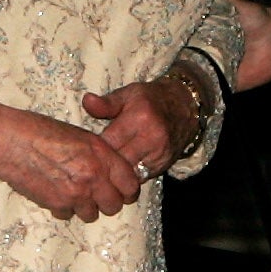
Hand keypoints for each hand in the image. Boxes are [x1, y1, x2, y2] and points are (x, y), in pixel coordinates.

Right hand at [0, 86, 139, 221]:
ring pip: (93, 215)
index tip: (121, 189)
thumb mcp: (79, 135)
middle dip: (108, 202)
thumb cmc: (41, 132)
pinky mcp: (57, 205)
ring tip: (74, 193)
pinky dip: (64, 208)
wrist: (11, 142)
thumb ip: (100, 155)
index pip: (130, 184)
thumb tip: (110, 172)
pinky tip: (56, 193)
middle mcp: (93, 176)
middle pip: (115, 205)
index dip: (127, 189)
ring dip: (86, 207)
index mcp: (101, 155)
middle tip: (98, 195)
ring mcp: (75, 193)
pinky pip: (68, 215)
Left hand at [81, 73, 198, 180]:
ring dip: (115, 172)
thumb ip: (106, 102)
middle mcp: (151, 139)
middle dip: (103, 162)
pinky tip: (120, 171)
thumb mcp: (128, 94)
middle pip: (117, 160)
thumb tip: (86, 101)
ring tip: (104, 167)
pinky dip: (128, 176)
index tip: (87, 146)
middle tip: (92, 160)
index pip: (108, 141)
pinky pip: (140, 177)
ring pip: (128, 173)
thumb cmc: (151, 99)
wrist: (184, 108)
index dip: (94, 146)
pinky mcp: (163, 166)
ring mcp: (159, 155)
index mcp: (139, 118)